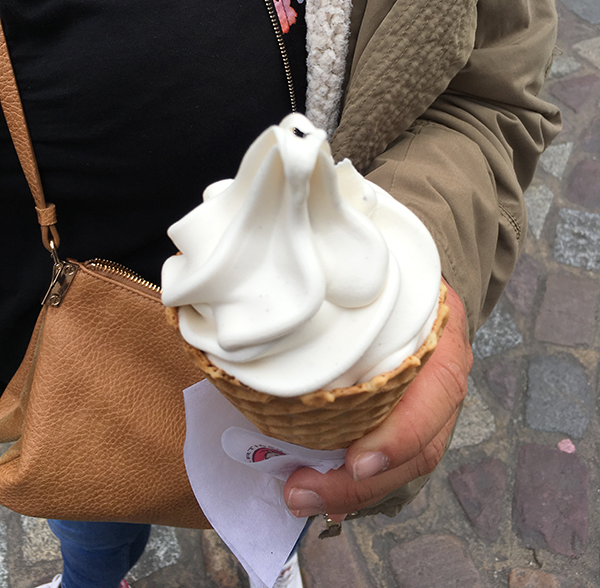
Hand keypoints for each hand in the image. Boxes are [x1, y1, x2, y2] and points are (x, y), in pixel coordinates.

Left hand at [283, 279, 471, 519]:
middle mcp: (443, 375)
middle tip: (301, 492)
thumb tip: (264, 317)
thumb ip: (339, 292)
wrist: (409, 277)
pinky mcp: (412, 419)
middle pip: (422, 446)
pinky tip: (325, 494)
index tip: (355, 461)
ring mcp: (432, 403)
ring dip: (356, 491)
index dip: (401, 433)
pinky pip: (394, 462)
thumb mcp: (375, 268)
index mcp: (442, 334)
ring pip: (408, 464)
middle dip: (363, 483)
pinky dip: (359, 484)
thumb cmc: (386, 275)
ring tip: (303, 497)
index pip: (439, 389)